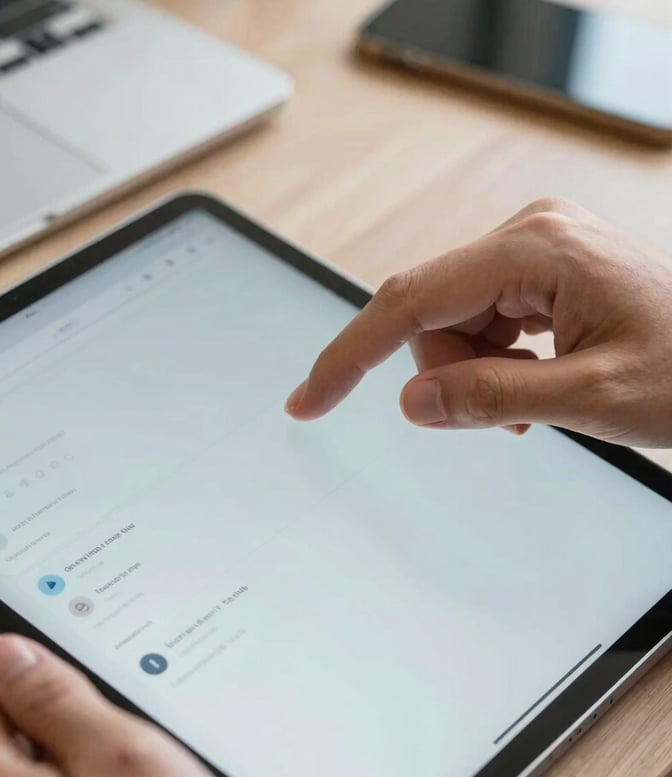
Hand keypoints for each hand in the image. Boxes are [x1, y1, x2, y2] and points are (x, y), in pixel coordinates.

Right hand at [285, 198, 671, 447]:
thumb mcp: (592, 398)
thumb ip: (494, 398)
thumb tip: (412, 404)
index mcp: (537, 250)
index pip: (409, 303)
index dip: (349, 356)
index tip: (308, 399)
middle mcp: (528, 235)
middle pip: (429, 313)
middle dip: (446, 373)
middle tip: (506, 417)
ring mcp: (535, 249)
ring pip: (452, 323)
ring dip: (477, 372)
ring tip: (540, 398)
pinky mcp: (540, 269)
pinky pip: (483, 320)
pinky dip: (495, 361)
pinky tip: (540, 379)